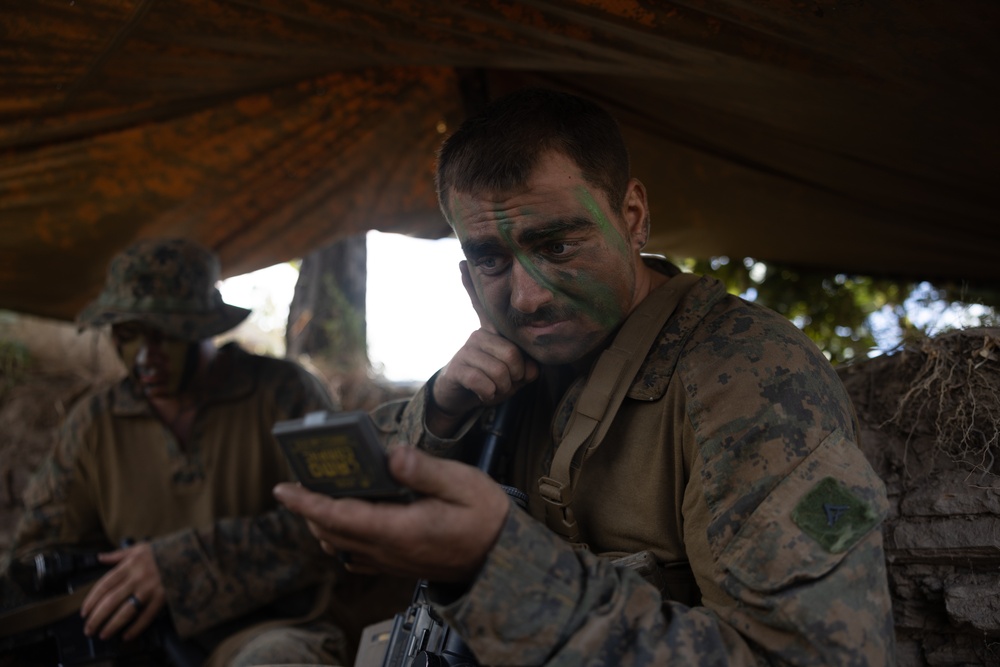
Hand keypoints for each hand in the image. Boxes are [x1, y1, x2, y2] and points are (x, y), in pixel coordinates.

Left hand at [80, 543, 164, 640]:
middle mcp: (138, 578)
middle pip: (111, 601)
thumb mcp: (140, 548)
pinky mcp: (163, 597)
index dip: (91, 600)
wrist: (190, 552)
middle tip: (89, 629)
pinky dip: (136, 628)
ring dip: (112, 625)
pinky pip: (147, 616)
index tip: (84, 612)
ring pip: (126, 611)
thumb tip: (100, 557)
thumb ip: (118, 554)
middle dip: (97, 617)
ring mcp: (150, 589)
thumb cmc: (163, 550)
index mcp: (130, 565)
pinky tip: (127, 636)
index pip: (104, 585)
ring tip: (103, 634)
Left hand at [274, 445, 509, 583]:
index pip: (340, 517)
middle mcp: (389, 550)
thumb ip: (424, 470)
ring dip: (321, 524)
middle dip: (307, 509)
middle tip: (294, 484)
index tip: (283, 488)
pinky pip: (356, 556)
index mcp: (401, 529)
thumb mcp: (462, 483)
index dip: (307, 502)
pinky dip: (339, 539)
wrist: (502, 556)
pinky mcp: (397, 564)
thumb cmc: (485, 517)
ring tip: (314, 498)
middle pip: (331, 532)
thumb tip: (391, 454)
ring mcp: (391, 561)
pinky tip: (342, 523)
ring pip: (340, 546)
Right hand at [429, 261, 537, 434]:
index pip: (484, 306)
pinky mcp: (458, 367)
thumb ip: (527, 367)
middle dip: (515, 377)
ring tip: (494, 387)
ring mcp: (468, 350)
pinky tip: (482, 393)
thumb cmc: (491, 381)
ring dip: (503, 388)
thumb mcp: (515, 373)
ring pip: (501, 371)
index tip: (462, 262)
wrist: (461, 397)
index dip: (472, 285)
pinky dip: (489, 395)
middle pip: (513, 354)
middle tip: (506, 382)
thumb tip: (530, 368)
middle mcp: (479, 335)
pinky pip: (484, 383)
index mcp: (493, 332)